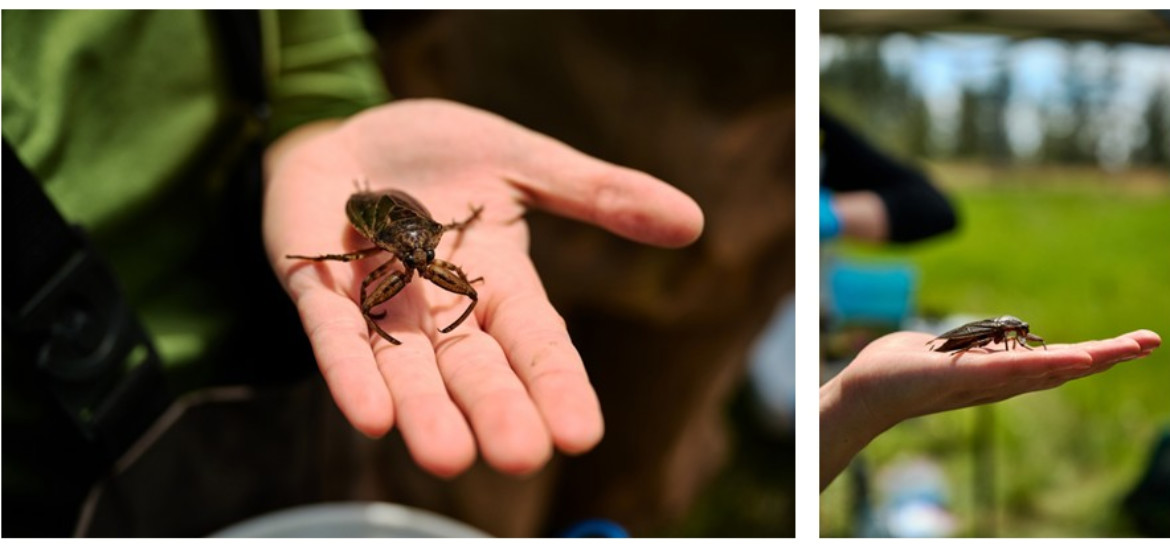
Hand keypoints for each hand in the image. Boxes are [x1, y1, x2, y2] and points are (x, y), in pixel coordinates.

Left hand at [262, 99, 702, 477]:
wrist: (344, 133)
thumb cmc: (438, 154)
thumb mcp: (525, 162)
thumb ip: (598, 194)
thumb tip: (692, 221)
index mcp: (499, 284)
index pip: (537, 343)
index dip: (557, 385)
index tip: (582, 433)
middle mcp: (442, 311)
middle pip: (475, 369)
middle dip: (495, 411)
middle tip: (520, 457)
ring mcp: (379, 306)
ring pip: (408, 371)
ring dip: (425, 413)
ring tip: (448, 456)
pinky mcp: (318, 291)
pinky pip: (337, 340)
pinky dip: (351, 375)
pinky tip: (369, 416)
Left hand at [820, 328, 1160, 488]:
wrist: (863, 389)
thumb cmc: (900, 368)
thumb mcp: (948, 350)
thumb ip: (974, 346)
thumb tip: (990, 336)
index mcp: (998, 374)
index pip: (1055, 363)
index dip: (1094, 354)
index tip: (1135, 342)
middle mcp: (998, 383)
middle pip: (1063, 369)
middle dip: (1108, 356)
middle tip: (1151, 342)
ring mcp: (983, 381)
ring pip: (1045, 370)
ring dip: (1089, 358)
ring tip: (1128, 348)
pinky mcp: (961, 376)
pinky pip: (1008, 370)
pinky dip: (1043, 365)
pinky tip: (1074, 360)